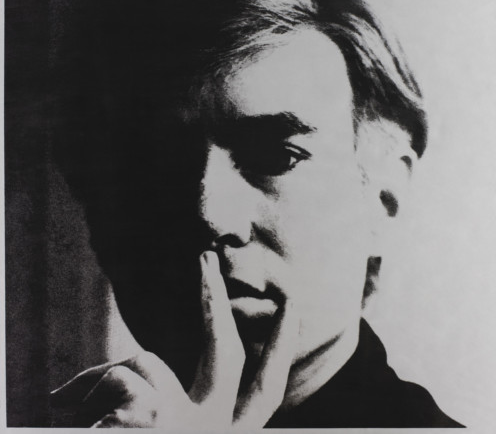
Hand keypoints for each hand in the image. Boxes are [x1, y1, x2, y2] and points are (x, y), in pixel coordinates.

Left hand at [51, 251, 297, 427]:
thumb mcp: (165, 433)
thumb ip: (167, 404)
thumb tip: (146, 369)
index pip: (266, 389)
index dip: (281, 344)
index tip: (291, 302)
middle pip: (226, 351)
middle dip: (215, 299)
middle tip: (205, 256)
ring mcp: (184, 429)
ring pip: (145, 365)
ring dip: (104, 378)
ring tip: (70, 405)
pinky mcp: (148, 422)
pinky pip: (112, 380)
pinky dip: (83, 390)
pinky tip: (64, 409)